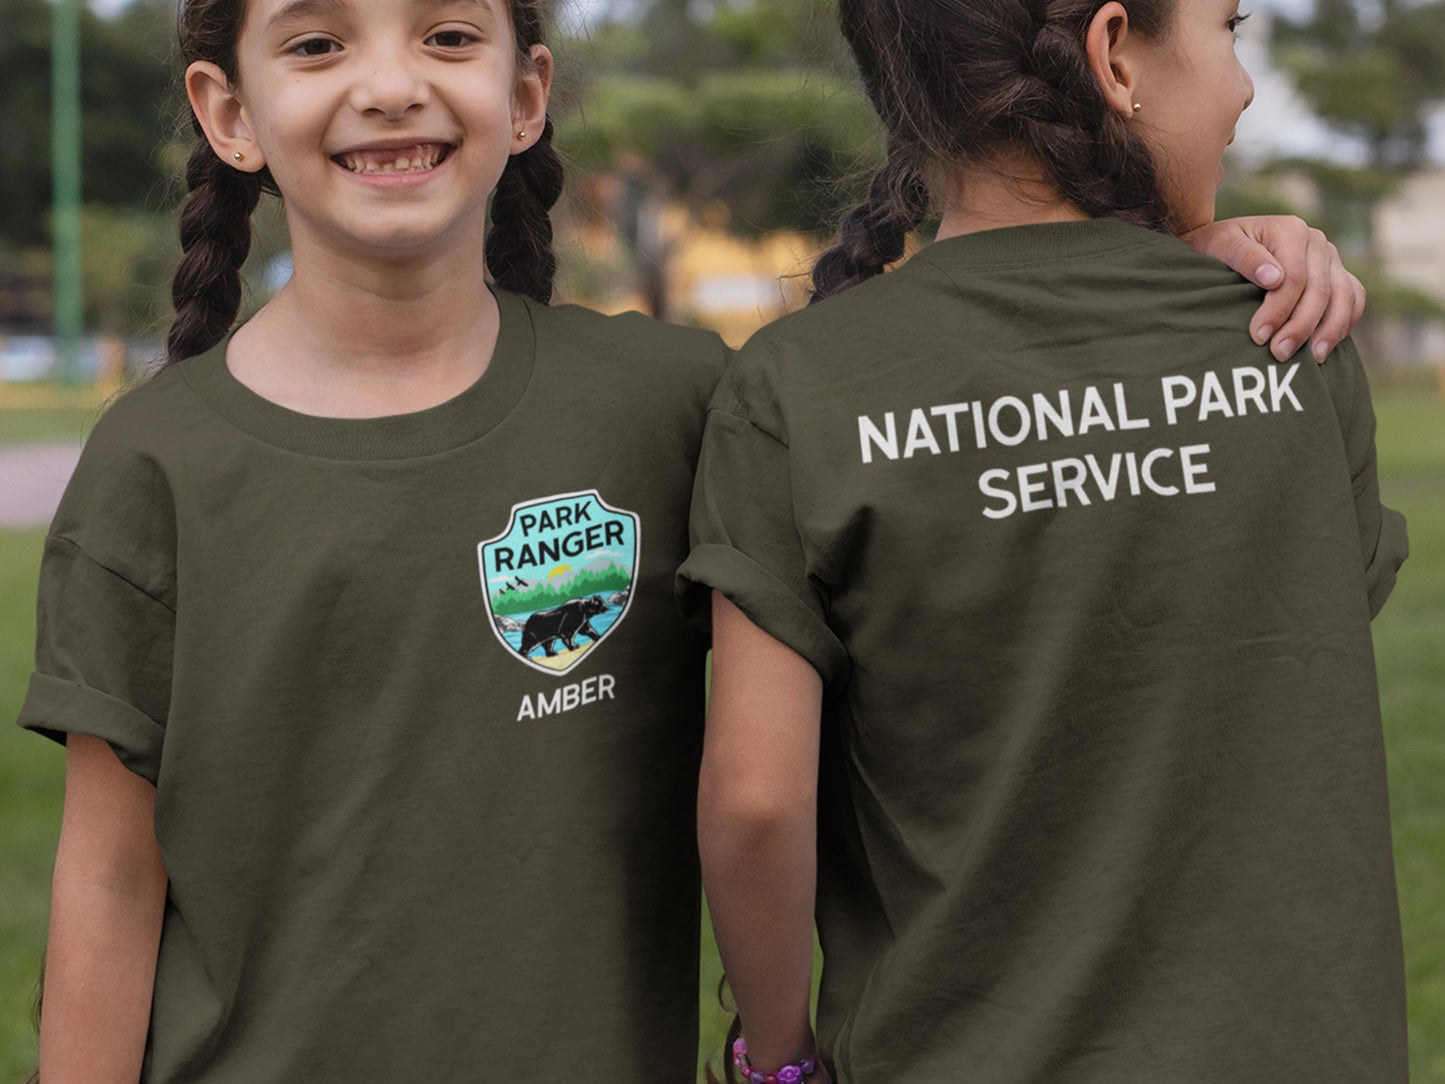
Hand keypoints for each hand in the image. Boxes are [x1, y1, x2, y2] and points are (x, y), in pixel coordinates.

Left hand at [1181, 215, 1366, 364]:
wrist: (1226, 241)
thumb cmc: (1218, 246)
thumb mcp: (1220, 246)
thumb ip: (1244, 257)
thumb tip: (1273, 278)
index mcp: (1290, 230)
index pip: (1294, 278)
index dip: (1278, 310)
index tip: (1259, 336)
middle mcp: (1316, 241)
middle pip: (1320, 290)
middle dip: (1301, 326)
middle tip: (1280, 354)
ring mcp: (1329, 257)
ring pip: (1344, 295)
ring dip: (1331, 330)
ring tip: (1313, 359)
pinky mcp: (1336, 273)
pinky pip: (1354, 297)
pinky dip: (1346, 321)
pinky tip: (1328, 345)